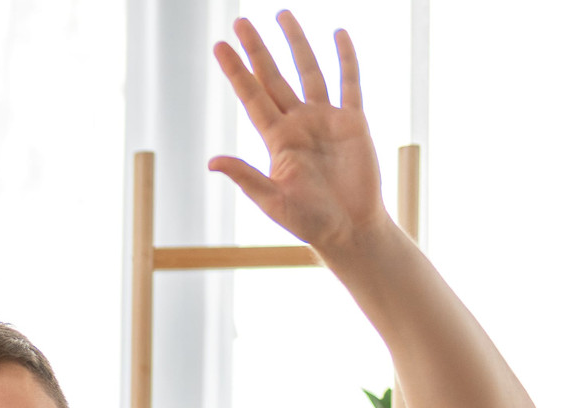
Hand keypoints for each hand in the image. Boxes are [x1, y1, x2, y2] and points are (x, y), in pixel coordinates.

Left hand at [210, 12, 387, 256]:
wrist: (349, 229)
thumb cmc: (308, 221)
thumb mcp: (273, 200)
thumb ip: (246, 176)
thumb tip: (212, 162)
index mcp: (276, 140)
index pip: (251, 96)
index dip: (236, 70)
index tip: (220, 46)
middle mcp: (298, 123)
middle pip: (273, 77)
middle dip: (258, 49)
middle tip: (240, 22)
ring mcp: (325, 120)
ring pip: (309, 71)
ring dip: (296, 44)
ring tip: (282, 15)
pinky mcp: (353, 123)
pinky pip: (349, 83)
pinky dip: (345, 59)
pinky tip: (337, 35)